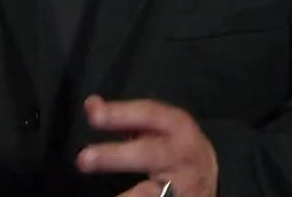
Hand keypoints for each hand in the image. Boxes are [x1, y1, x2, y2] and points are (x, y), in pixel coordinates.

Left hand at [77, 95, 217, 196]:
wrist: (207, 184)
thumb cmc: (176, 151)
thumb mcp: (160, 130)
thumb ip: (127, 118)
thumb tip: (92, 105)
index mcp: (179, 128)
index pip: (150, 115)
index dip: (121, 114)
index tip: (94, 115)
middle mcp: (183, 156)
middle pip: (148, 154)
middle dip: (115, 156)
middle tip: (85, 159)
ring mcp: (181, 186)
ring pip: (149, 192)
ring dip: (128, 195)